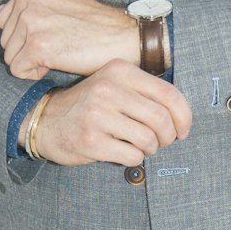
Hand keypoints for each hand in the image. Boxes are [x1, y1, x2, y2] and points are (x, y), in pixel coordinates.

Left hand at [0, 0, 138, 79]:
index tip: (53, 33)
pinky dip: (35, 74)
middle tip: (58, 45)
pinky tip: (57, 62)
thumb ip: (30, 4)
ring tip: (59, 52)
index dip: (26, 35)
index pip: (5, 19)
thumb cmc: (96, 23)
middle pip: (5, 39)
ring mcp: (31, 20)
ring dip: (32, 62)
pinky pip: (18, 70)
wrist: (124, 36)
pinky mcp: (36, 44)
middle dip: (26, 49)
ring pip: (10, 56)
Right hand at [24, 60, 191, 166]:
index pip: (168, 94)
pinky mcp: (91, 141)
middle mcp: (109, 89)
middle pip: (161, 119)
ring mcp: (98, 115)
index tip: (183, 130)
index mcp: (119, 70)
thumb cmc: (90, 105)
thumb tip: (182, 117)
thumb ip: (146, 93)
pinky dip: (135, 158)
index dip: (184, 116)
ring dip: (151, 148)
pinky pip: (132, 156)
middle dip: (168, 136)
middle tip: (162, 141)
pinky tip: (125, 152)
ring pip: (149, 139)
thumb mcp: (115, 85)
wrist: (46, 120)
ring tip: (142, 147)